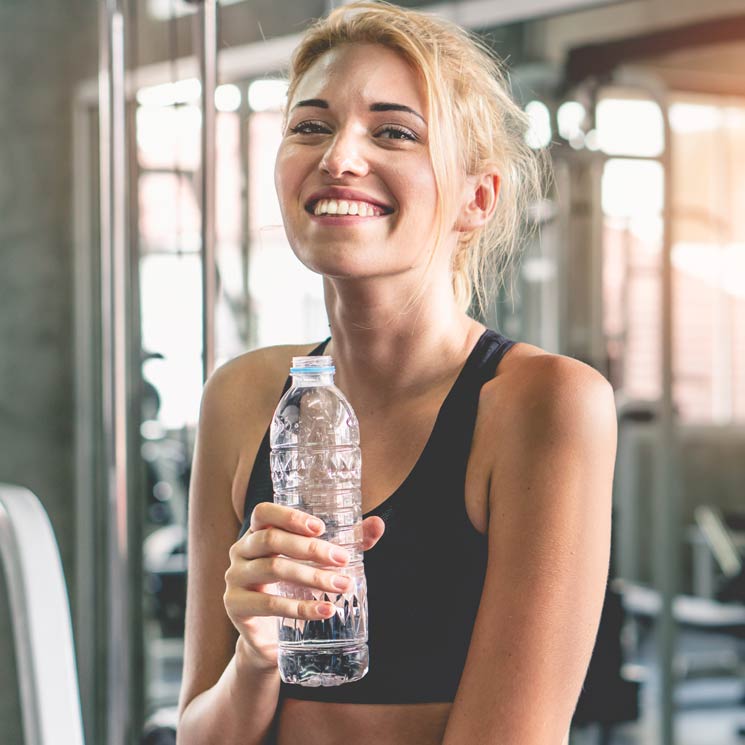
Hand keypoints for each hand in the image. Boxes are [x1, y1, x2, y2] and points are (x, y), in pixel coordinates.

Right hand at [224, 502, 384, 671]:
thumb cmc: (294, 588)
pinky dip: (301, 607)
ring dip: (311, 577)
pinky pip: (270, 605)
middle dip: (311, 549)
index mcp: (256, 533)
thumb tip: (378, 524)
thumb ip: (346, 542)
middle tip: (342, 559)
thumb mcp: (316, 563)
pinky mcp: (236, 607)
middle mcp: (241, 551)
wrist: (270, 638)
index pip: (263, 513)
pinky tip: (326, 610)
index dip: (289, 516)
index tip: (320, 527)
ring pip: (273, 569)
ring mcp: (235, 579)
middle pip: (271, 540)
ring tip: (341, 586)